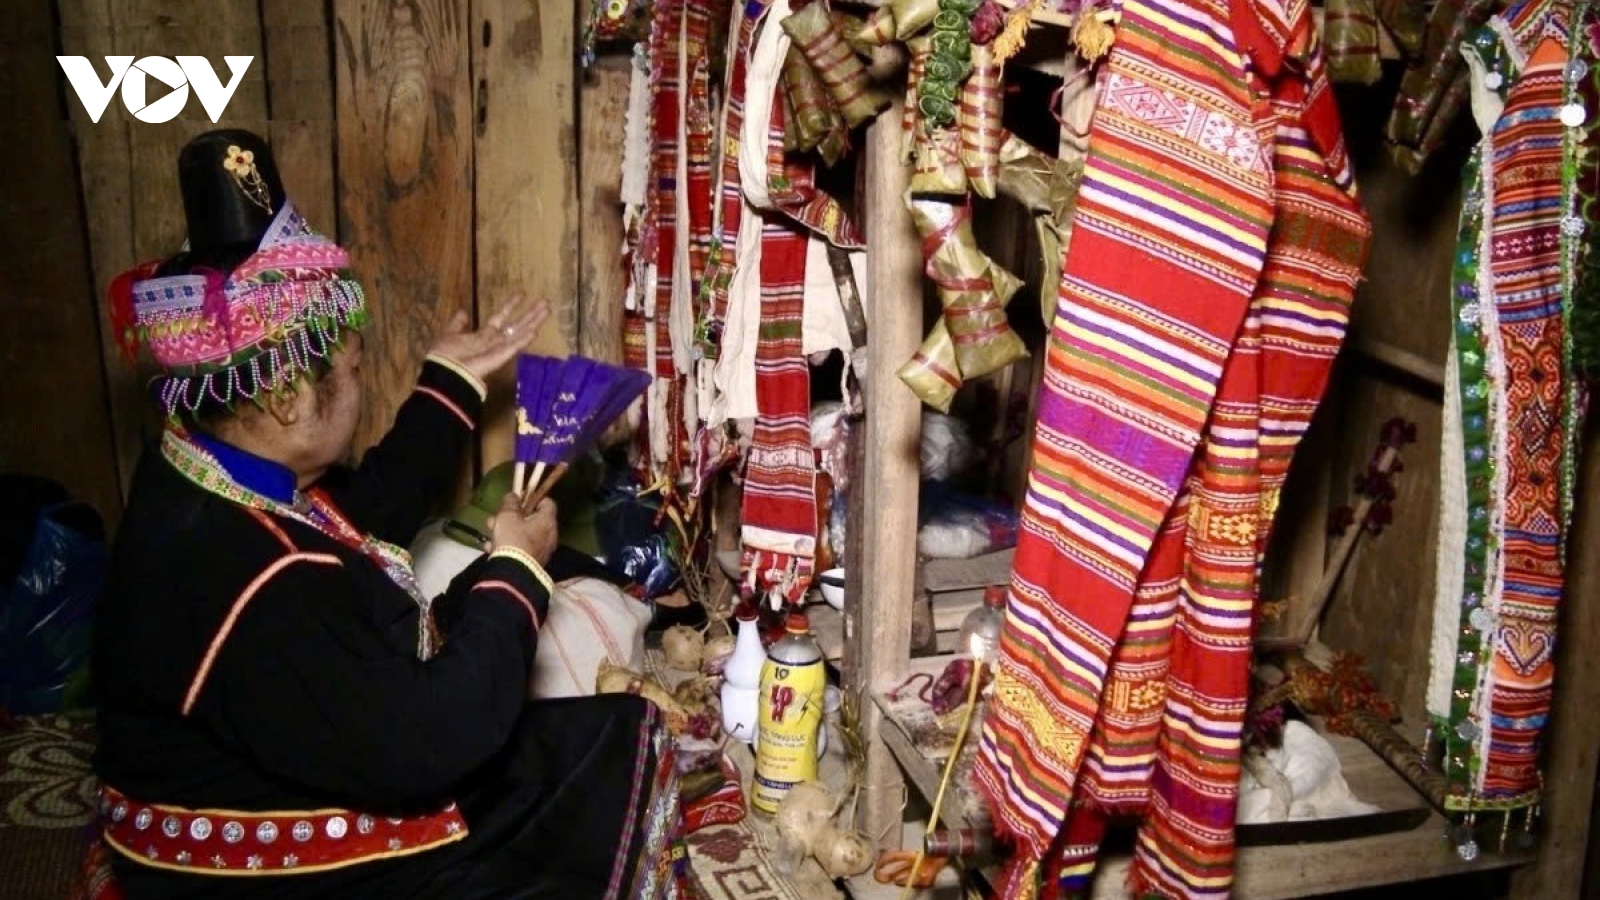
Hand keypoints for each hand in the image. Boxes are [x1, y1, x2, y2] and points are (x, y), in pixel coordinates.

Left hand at [430, 294, 550, 382]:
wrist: (444, 374)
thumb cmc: (445, 356)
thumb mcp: (449, 334)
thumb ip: (458, 324)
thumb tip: (463, 311)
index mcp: (481, 336)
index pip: (500, 318)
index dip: (510, 306)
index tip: (521, 294)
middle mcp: (493, 342)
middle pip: (516, 325)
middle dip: (530, 314)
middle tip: (544, 302)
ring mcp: (498, 349)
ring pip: (519, 333)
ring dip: (533, 321)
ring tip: (547, 309)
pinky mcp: (499, 358)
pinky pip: (512, 347)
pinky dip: (523, 340)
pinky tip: (535, 331)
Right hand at [487, 493, 558, 566]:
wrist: (512, 572)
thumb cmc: (512, 538)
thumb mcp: (507, 516)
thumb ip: (510, 502)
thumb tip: (514, 495)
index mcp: (547, 521)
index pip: (548, 502)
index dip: (533, 499)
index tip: (519, 500)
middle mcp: (549, 535)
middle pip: (532, 520)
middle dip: (511, 518)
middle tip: (495, 519)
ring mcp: (543, 551)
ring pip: (523, 535)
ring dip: (505, 532)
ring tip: (490, 535)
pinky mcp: (533, 563)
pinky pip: (521, 549)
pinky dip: (508, 547)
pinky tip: (491, 549)